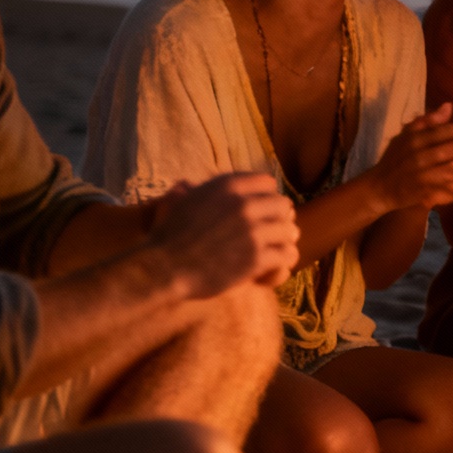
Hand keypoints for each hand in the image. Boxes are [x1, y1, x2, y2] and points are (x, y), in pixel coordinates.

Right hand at [146, 172, 298, 296]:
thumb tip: (185, 185)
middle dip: (279, 219)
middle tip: (272, 234)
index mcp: (227, 186)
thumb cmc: (167, 238)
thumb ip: (192, 192)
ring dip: (284, 242)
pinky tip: (273, 268)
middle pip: (283, 205)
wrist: (163, 269)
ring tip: (275, 251)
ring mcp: (252, 230)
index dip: (267, 198)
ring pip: (289, 230)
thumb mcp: (180, 204)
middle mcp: (243, 204)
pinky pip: (287, 254)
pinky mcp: (256, 257)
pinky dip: (283, 262)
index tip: (262, 212)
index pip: (268, 183)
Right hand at [365, 103, 452, 212]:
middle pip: (449, 150)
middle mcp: (418, 157)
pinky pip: (444, 190)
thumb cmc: (396, 158)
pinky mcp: (423, 192)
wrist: (379, 187)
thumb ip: (427, 121)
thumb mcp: (406, 135)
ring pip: (449, 170)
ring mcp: (421, 176)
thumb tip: (448, 107)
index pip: (442, 132)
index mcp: (415, 140)